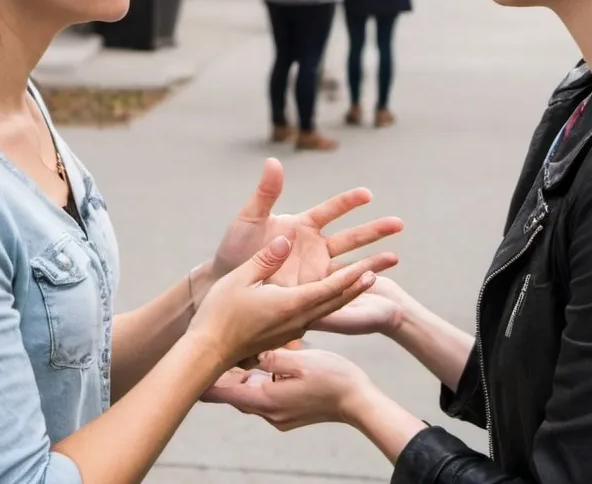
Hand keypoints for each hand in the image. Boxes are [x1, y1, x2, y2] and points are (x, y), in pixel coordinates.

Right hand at [188, 235, 397, 369]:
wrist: (208, 351)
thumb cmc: (221, 313)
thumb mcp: (242, 278)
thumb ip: (267, 258)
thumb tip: (288, 239)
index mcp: (291, 304)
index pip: (330, 288)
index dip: (353, 277)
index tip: (372, 267)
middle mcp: (298, 318)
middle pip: (337, 299)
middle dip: (361, 282)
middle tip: (383, 267)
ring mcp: (292, 326)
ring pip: (329, 307)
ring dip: (351, 292)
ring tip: (368, 278)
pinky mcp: (285, 330)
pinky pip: (316, 314)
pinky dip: (332, 300)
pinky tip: (334, 295)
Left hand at [202, 348, 372, 429]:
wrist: (358, 402)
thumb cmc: (332, 377)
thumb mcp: (301, 360)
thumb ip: (273, 358)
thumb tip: (254, 355)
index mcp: (266, 399)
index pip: (225, 393)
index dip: (206, 385)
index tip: (187, 376)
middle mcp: (269, 412)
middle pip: (235, 394)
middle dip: (223, 378)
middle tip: (207, 359)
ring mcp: (280, 416)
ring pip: (250, 395)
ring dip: (241, 379)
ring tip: (231, 359)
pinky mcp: (289, 414)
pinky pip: (264, 397)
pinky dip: (257, 383)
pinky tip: (261, 367)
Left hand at [209, 159, 403, 295]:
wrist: (225, 282)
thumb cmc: (235, 248)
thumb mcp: (250, 218)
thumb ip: (266, 193)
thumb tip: (273, 161)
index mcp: (302, 225)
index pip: (331, 210)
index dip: (348, 202)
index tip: (368, 194)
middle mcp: (313, 247)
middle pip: (350, 236)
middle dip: (374, 230)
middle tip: (399, 224)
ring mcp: (314, 270)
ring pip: (350, 263)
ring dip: (373, 260)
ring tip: (397, 257)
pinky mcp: (311, 291)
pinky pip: (336, 288)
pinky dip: (355, 285)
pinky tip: (374, 283)